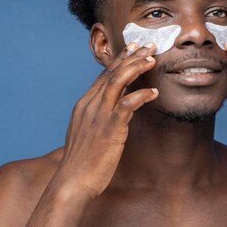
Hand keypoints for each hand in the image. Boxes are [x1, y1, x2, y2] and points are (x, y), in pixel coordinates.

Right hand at [59, 42, 158, 196]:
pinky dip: (141, 96)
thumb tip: (114, 112)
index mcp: (84, 105)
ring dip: (135, 68)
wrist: (73, 182)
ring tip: (152, 59)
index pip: (103, 76)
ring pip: (117, 82)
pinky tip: (153, 93)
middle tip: (147, 45)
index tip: (132, 48)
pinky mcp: (109, 128)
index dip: (119, 60)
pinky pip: (127, 105)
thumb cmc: (82, 163)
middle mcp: (89, 106)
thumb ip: (98, 119)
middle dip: (130, 57)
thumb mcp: (87, 134)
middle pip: (111, 73)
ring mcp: (98, 116)